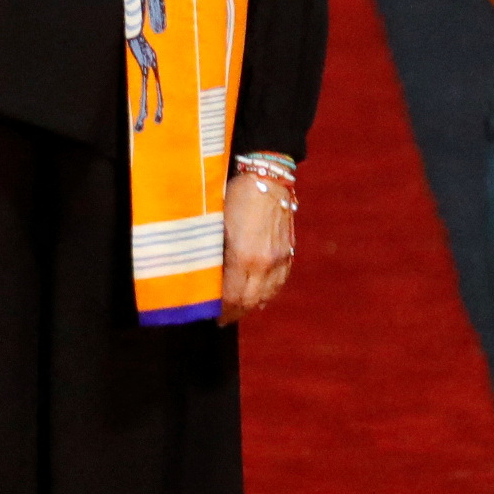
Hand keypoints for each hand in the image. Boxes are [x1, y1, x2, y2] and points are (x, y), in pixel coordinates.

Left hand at [221, 172, 295, 317]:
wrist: (267, 176)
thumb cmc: (234, 195)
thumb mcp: (216, 225)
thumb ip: (213, 254)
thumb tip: (204, 276)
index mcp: (244, 256)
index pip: (232, 297)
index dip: (221, 310)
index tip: (212, 314)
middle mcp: (265, 263)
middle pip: (250, 301)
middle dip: (235, 312)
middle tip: (222, 317)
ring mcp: (280, 258)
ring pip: (267, 294)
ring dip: (252, 305)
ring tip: (238, 309)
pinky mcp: (288, 252)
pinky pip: (279, 282)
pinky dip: (268, 293)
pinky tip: (258, 296)